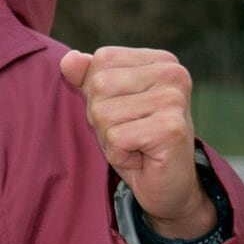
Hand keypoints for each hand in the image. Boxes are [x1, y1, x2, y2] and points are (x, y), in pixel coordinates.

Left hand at [60, 46, 213, 239]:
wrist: (168, 185)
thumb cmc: (136, 140)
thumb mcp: (107, 103)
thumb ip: (87, 77)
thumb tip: (69, 59)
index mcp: (161, 60)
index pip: (102, 60)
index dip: (99, 93)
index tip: (126, 111)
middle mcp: (173, 73)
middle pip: (99, 86)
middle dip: (101, 118)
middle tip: (130, 133)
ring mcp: (174, 100)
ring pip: (103, 113)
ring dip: (110, 138)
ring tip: (136, 144)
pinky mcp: (170, 129)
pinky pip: (116, 138)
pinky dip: (119, 155)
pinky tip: (142, 157)